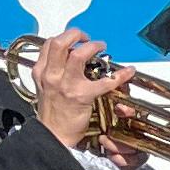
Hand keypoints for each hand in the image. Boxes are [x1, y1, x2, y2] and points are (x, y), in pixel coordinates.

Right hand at [25, 28, 117, 148]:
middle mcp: (51, 75)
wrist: (52, 135)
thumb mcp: (44, 87)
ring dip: (94, 46)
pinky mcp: (82, 96)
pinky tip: (127, 72)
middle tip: (88, 39)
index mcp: (42, 71)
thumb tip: (70, 58)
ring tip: (101, 47)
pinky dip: (120, 75)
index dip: (66, 37)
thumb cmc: (52, 113)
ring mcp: (66, 84)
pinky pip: (104, 81)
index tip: (76, 39)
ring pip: (79, 54)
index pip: (50, 43)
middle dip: (76, 34)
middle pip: (60, 42)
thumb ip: (54, 71)